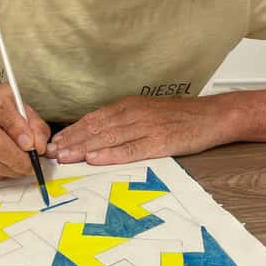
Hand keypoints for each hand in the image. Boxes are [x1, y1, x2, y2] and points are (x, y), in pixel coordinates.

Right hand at [0, 84, 50, 178]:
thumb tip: (41, 148)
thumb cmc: (2, 112)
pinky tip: (11, 167)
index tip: (31, 144)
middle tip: (33, 165)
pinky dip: (4, 173)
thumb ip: (36, 127)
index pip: (1, 110)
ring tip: (25, 167)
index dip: (18, 129)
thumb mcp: (25, 110)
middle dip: (19, 160)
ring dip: (13, 170)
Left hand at [46, 95, 238, 164]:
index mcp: (130, 106)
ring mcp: (146, 127)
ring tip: (65, 157)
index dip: (73, 131)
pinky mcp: (159, 141)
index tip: (55, 142)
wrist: (213, 116)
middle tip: (52, 152)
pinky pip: (130, 149)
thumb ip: (125, 121)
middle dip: (72, 141)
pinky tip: (95, 159)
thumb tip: (99, 135)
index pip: (94, 118)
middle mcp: (134, 113)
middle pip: (96, 128)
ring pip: (108, 138)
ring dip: (84, 148)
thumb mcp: (148, 112)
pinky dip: (110, 154)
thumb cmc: (180, 117)